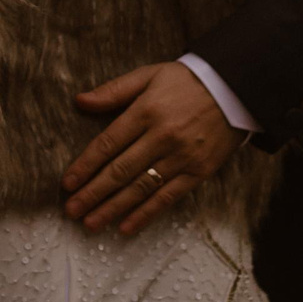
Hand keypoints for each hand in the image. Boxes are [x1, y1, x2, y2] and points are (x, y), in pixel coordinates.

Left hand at [60, 61, 244, 235]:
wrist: (235, 88)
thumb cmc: (186, 81)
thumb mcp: (149, 75)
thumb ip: (114, 90)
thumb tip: (80, 101)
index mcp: (146, 110)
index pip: (108, 143)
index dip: (86, 165)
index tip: (67, 183)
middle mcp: (162, 136)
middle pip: (121, 170)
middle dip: (93, 193)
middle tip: (71, 210)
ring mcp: (181, 156)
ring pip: (141, 188)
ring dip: (113, 208)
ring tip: (91, 223)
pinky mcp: (198, 171)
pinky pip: (168, 197)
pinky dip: (146, 214)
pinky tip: (126, 226)